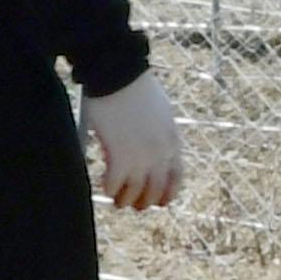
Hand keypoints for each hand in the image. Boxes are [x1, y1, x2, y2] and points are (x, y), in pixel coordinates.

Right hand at [86, 72, 182, 212]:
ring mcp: (141, 157)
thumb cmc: (135, 87)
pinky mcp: (120, 156)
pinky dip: (110, 188)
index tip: (158, 202)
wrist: (119, 74)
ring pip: (136, 192)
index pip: (176, 178)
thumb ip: (159, 133)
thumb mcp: (160, 113)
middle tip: (134, 205)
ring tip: (118, 201)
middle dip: (146, 202)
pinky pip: (115, 184)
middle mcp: (161, 153)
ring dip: (126, 200)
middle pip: (156, 190)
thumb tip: (150, 147)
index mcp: (173, 141)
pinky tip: (104, 187)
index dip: (167, 194)